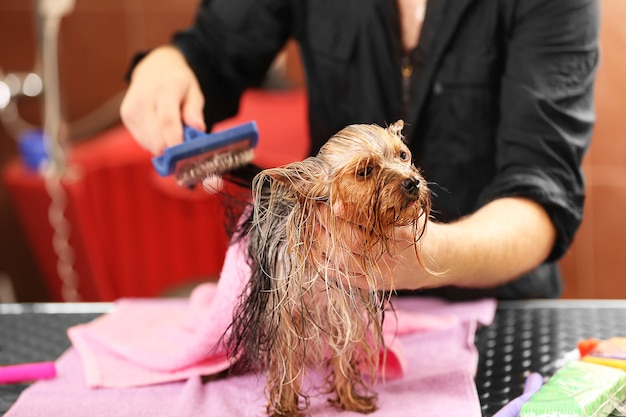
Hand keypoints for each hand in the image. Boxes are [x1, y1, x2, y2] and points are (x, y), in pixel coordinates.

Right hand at [120, 46, 205, 154]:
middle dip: (170, 149)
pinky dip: (153, 142)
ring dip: (163, 146)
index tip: (184, 155)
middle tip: (182, 149)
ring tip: (172, 133)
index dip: (175, 141)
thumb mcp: (194, 91)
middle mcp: (145, 96)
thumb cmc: (179, 83)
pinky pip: (141, 140)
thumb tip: (198, 129)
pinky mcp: (126, 114)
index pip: (168, 120)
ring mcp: (132, 106)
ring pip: (148, 141)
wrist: (154, 67)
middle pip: (156, 135)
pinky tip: (160, 131)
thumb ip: (195, 111)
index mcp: (166, 87)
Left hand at [314, 202, 432, 291]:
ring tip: (311, 221)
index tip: (334, 201)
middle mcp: (389, 257)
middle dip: (328, 222)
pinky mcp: (368, 284)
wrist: (433, 259)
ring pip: (340, 259)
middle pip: (350, 241)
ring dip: (320, 239)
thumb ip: (389, 198)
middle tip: (315, 205)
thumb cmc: (413, 225)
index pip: (371, 224)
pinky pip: (338, 275)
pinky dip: (321, 260)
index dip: (349, 214)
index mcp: (402, 235)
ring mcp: (377, 273)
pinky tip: (311, 245)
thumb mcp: (409, 209)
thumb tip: (359, 177)